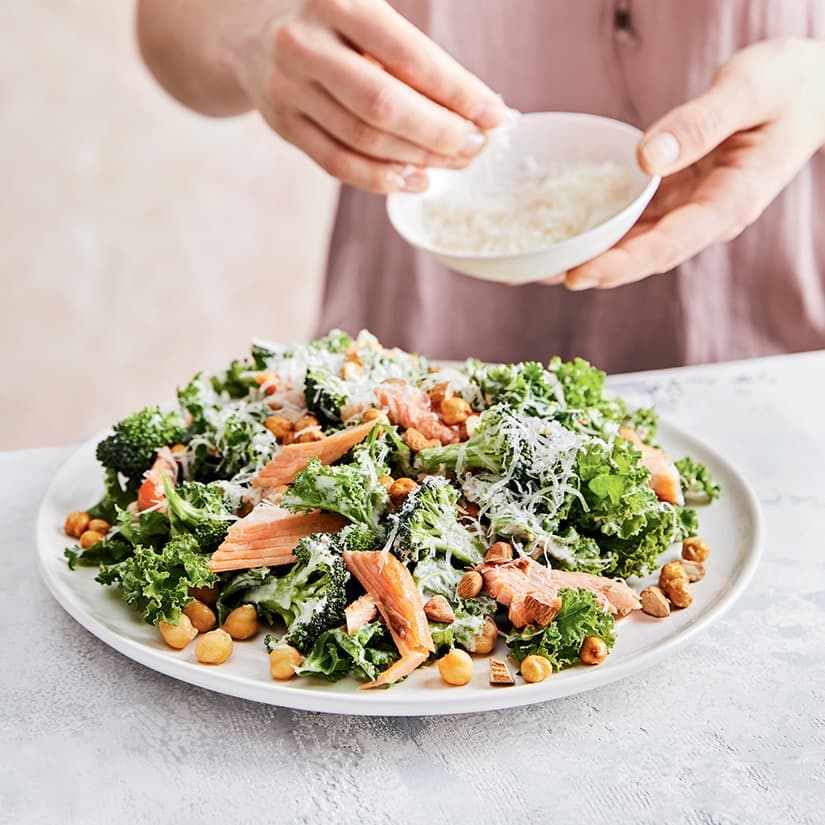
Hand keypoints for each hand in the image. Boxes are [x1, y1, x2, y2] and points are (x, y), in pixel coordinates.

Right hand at [233, 0, 505, 192]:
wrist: (252, 37)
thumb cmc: (334, 27)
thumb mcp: (367, 16)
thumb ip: (415, 57)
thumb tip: (480, 110)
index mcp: (338, 1)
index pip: (410, 56)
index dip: (458, 91)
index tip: (495, 115)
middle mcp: (305, 42)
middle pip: (384, 104)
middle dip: (439, 133)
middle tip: (475, 147)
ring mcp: (287, 88)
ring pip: (363, 139)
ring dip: (417, 159)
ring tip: (454, 163)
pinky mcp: (283, 126)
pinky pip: (337, 164)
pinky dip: (381, 179)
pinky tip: (416, 180)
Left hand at [554, 38, 824, 290]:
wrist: (812, 89)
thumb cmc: (788, 85)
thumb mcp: (750, 90)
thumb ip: (702, 122)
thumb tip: (647, 157)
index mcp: (730, 203)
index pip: (670, 244)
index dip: (623, 264)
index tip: (578, 275)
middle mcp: (706, 216)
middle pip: (643, 254)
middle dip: (591, 269)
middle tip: (535, 275)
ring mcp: (691, 209)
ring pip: (634, 242)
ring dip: (588, 254)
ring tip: (534, 265)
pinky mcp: (677, 196)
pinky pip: (634, 217)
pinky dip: (599, 227)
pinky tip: (563, 230)